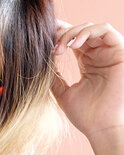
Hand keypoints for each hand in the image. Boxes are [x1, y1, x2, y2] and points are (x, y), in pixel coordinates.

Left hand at [52, 20, 123, 154]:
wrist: (99, 126)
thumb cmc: (83, 114)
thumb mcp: (62, 92)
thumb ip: (53, 77)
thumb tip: (39, 61)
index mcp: (87, 63)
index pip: (72, 41)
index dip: (57, 35)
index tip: (41, 38)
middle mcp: (98, 55)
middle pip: (80, 32)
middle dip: (62, 33)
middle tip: (48, 42)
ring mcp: (109, 53)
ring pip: (91, 28)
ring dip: (72, 33)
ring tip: (60, 48)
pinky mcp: (119, 52)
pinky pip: (106, 30)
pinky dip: (88, 31)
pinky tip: (73, 44)